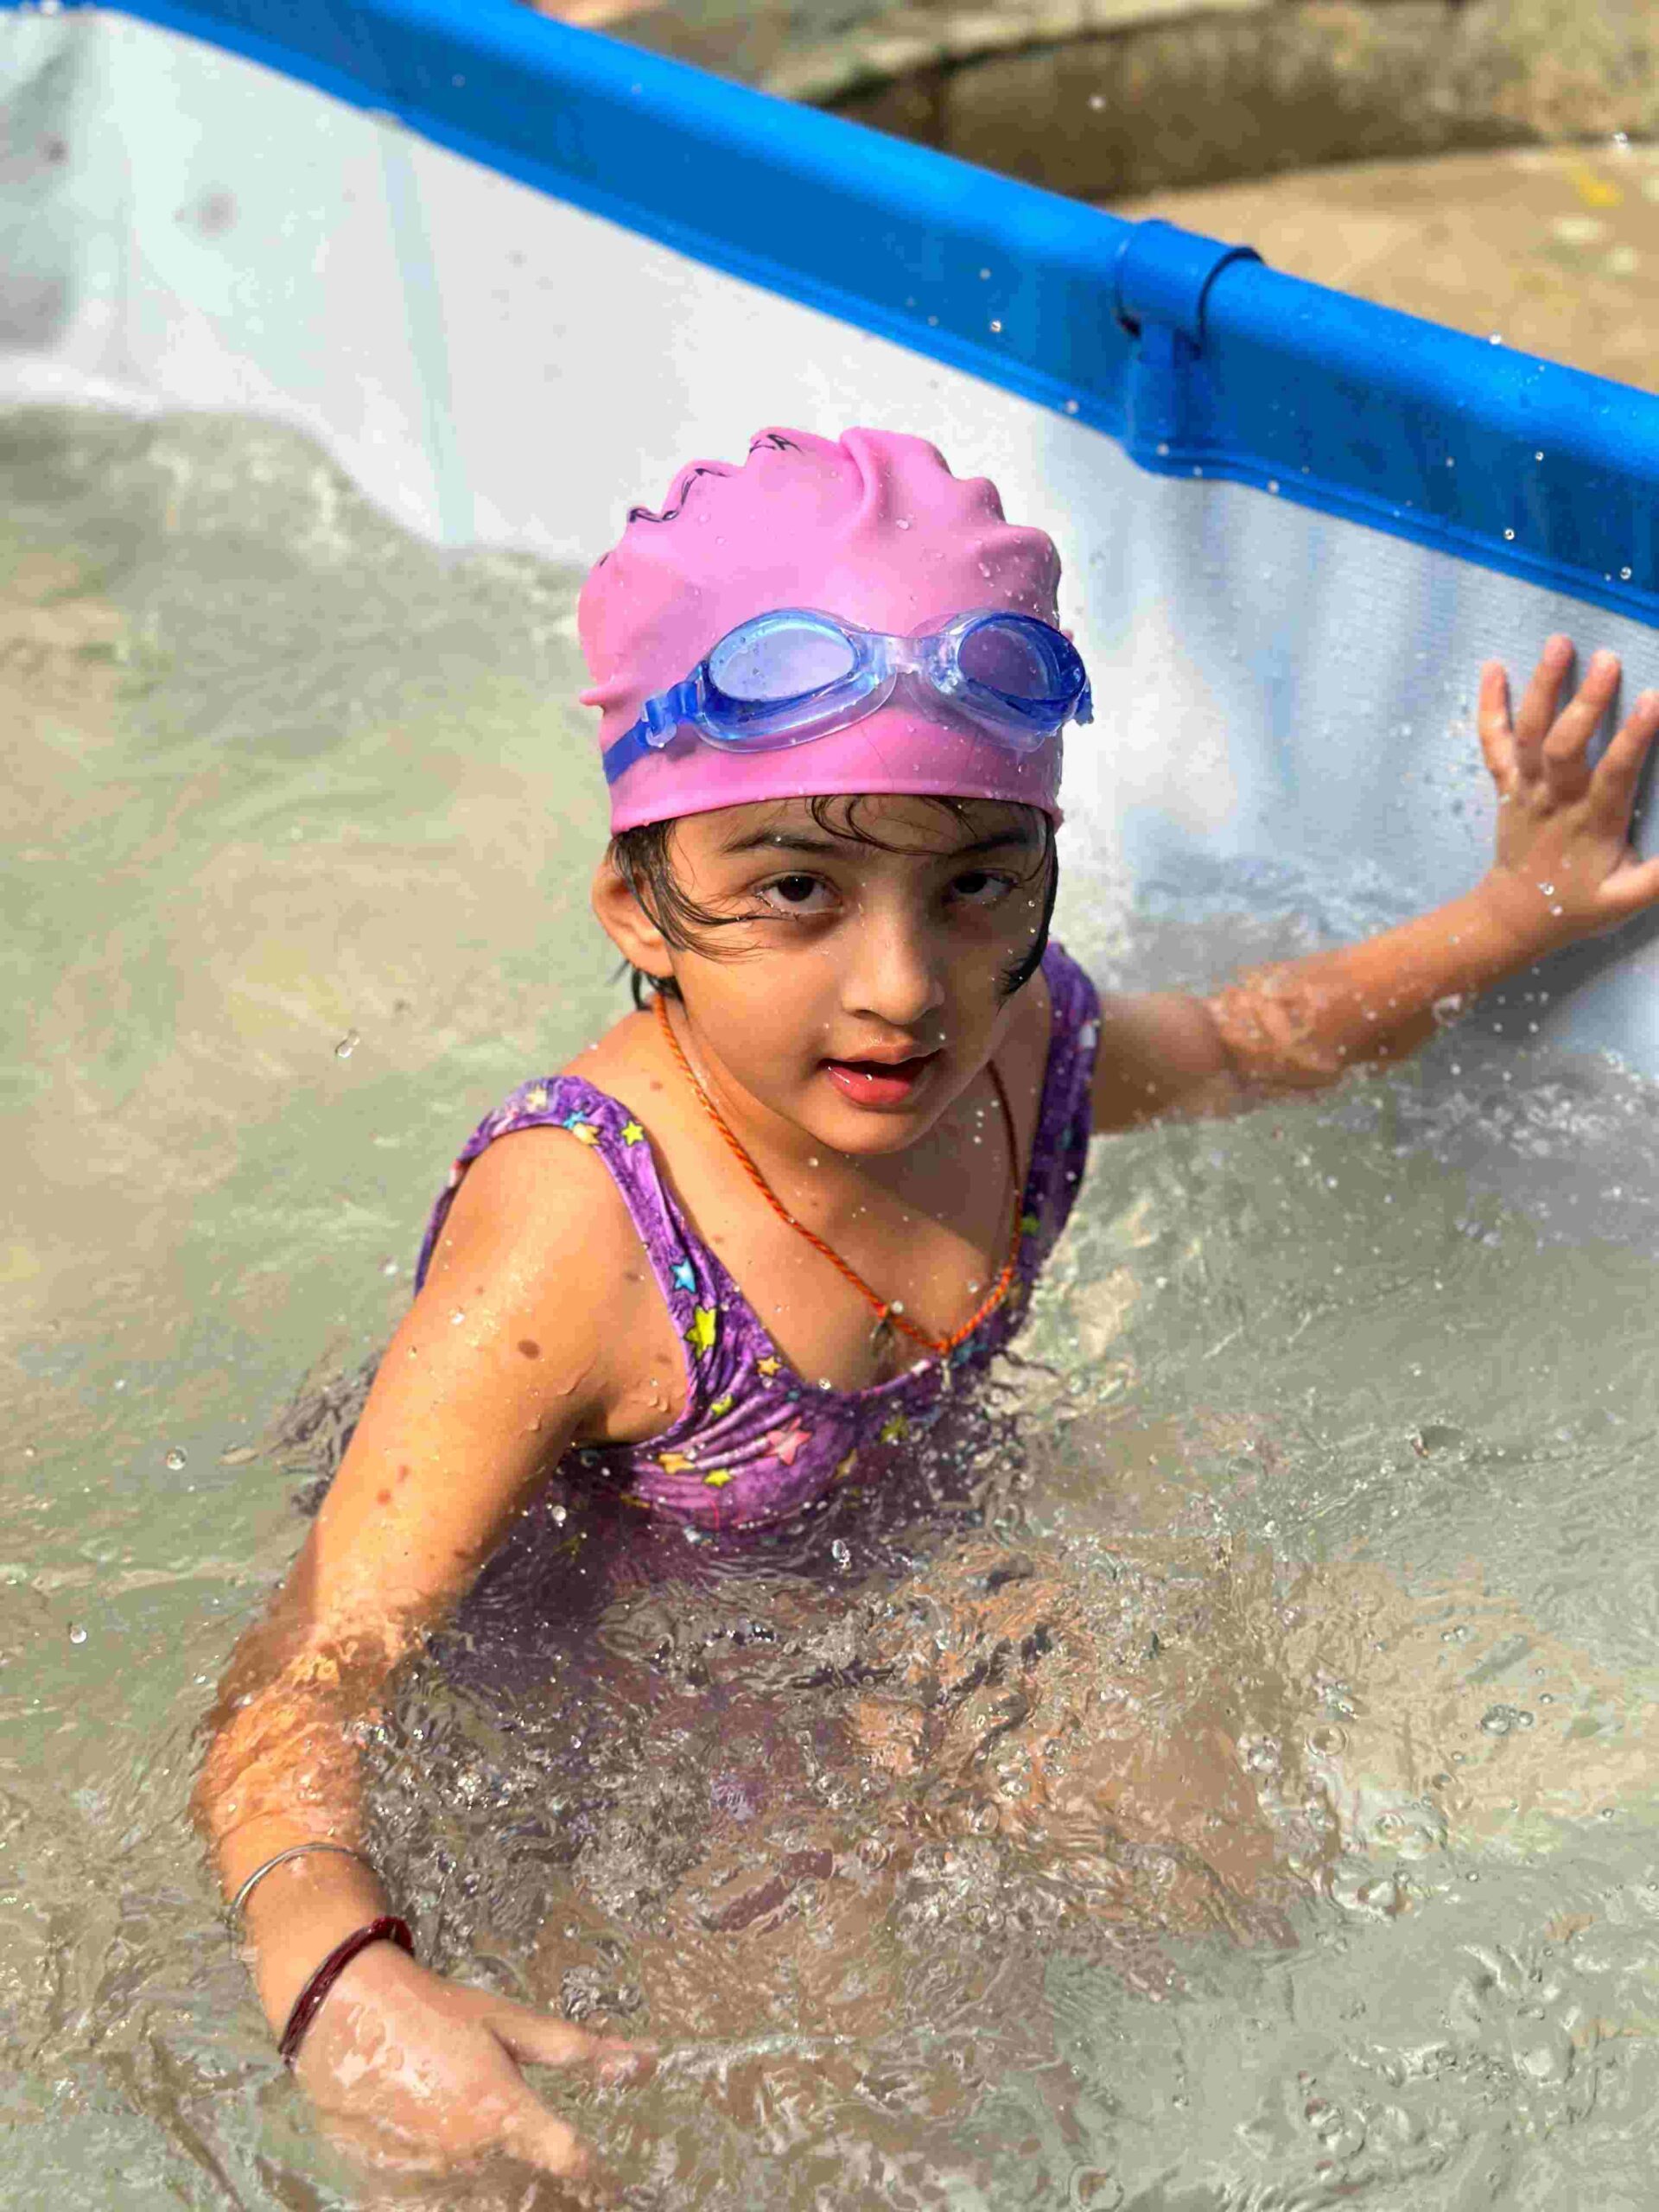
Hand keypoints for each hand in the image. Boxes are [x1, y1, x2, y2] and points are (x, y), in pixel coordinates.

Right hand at [291, 1939, 650, 2186]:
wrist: (347, 2020)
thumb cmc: (437, 2014)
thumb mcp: (509, 2023)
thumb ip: (577, 2049)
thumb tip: (645, 2059)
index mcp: (503, 2111)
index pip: (571, 2161)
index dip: (597, 2174)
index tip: (609, 2181)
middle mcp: (469, 2156)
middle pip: (529, 2197)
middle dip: (551, 2196)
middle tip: (560, 2183)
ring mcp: (428, 2180)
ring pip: (484, 2205)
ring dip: (507, 2197)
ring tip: (513, 2175)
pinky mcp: (394, 2191)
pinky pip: (437, 2206)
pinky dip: (458, 2198)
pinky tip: (466, 2179)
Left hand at [1475, 635, 1658, 951]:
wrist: (1515, 916)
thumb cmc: (1578, 904)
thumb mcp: (1627, 898)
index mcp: (1592, 822)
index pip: (1615, 773)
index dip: (1633, 737)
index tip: (1654, 698)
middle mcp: (1555, 799)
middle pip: (1564, 747)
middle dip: (1585, 702)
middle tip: (1608, 659)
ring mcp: (1525, 788)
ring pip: (1528, 735)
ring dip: (1542, 687)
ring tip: (1559, 642)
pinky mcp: (1505, 783)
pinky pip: (1492, 742)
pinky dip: (1489, 705)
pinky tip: (1492, 665)